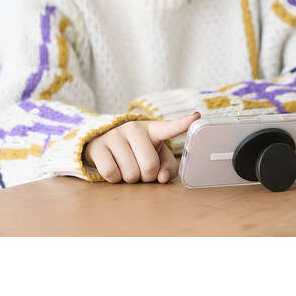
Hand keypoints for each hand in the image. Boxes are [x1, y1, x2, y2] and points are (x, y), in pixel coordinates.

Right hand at [83, 112, 199, 183]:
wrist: (102, 144)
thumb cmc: (135, 152)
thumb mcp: (155, 157)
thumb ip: (168, 167)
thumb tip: (162, 177)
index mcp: (153, 129)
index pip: (170, 127)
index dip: (183, 123)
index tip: (196, 117)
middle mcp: (134, 128)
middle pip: (149, 166)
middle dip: (147, 176)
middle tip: (141, 170)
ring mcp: (115, 135)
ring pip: (130, 173)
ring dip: (130, 179)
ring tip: (126, 167)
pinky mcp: (98, 146)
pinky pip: (112, 174)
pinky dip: (115, 179)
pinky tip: (114, 168)